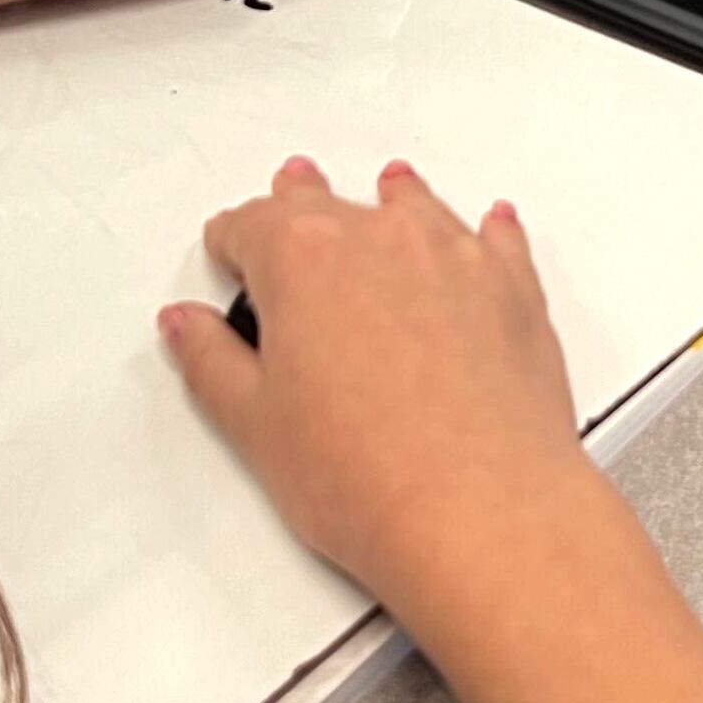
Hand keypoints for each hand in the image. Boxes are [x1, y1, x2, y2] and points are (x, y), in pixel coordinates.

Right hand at [162, 160, 608, 616]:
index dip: (229, 243)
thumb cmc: (373, 477)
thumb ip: (212, 362)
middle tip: (291, 195)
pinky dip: (485, 232)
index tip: (226, 253)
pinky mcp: (513, 291)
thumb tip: (190, 328)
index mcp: (302, 259)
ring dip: (393, 200)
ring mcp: (454, 259)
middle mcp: (381, 239)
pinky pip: (496, 239)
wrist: (481, 511)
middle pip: (327, 203)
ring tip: (386, 191)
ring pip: (414, 207)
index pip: (248, 225)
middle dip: (301, 203)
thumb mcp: (256, 427)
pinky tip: (487, 229)